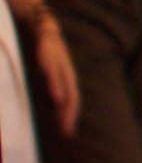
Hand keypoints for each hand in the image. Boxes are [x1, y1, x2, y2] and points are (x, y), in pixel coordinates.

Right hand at [27, 16, 76, 135]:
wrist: (46, 28)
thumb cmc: (50, 53)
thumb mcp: (52, 72)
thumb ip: (54, 87)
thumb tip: (53, 105)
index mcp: (68, 78)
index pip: (74, 100)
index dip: (72, 116)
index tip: (68, 133)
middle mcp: (68, 73)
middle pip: (72, 95)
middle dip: (70, 114)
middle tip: (66, 131)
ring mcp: (60, 64)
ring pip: (65, 84)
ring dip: (65, 101)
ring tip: (63, 116)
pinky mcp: (51, 56)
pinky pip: (53, 71)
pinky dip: (56, 84)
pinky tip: (55, 94)